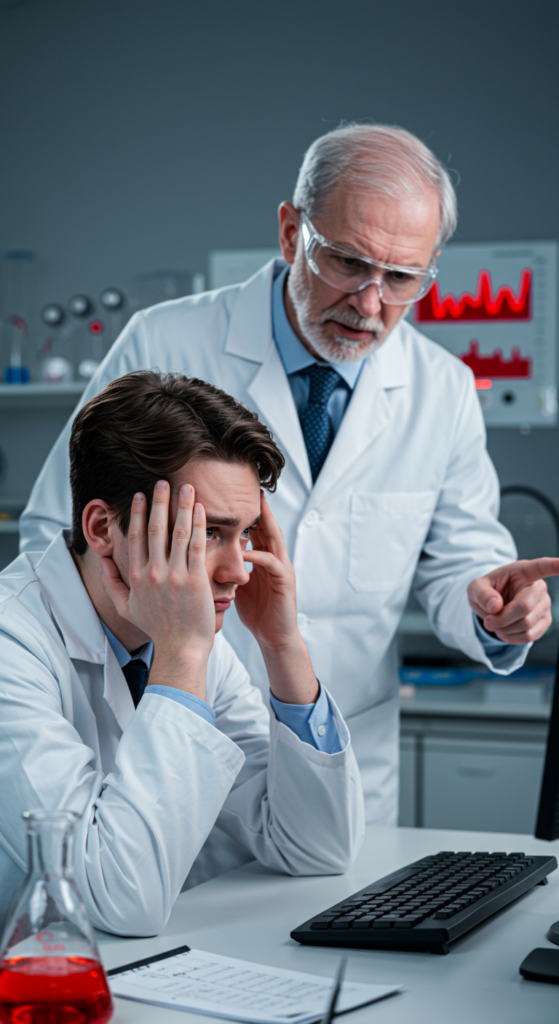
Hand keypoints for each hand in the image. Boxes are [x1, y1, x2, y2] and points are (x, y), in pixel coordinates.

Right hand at [101, 481, 214, 697]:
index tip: (141, 495)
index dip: (138, 513)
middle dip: (159, 501)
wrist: (181, 648)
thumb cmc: (157, 629)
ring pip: (177, 532)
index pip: (135, 537)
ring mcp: (175, 575)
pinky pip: (196, 545)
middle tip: (162, 481)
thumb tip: (101, 559)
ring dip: (182, 506)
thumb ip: (111, 583)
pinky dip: (198, 525)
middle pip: (155, 528)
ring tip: (187, 487)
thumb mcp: (126, 608)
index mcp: (136, 577)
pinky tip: (201, 509)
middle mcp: (153, 573)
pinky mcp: (195, 579)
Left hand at [234, 493, 318, 703]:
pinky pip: (271, 563)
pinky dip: (258, 555)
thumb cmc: (257, 612)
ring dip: (263, 523)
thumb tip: (207, 554)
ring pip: (274, 539)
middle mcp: (275, 559)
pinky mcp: (285, 582)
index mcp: (264, 558)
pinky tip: (245, 550)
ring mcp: (282, 569)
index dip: (244, 512)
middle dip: (258, 508)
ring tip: (248, 510)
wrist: (274, 638)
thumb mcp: (239, 584)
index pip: (255, 529)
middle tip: (246, 489)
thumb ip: (230, 566)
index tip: (230, 496)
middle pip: (267, 526)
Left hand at [468, 557, 558, 643]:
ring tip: (496, 624)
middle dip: (502, 619)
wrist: (493, 607)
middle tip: (488, 621)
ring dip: (505, 630)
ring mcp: (545, 605)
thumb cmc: (487, 592)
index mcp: (523, 571)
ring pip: (527, 624)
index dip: (554, 565)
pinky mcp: (544, 621)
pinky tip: (505, 631)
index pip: (542, 566)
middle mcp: (539, 587)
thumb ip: (481, 593)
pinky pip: (530, 636)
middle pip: (525, 607)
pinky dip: (512, 638)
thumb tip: (496, 606)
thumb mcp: (475, 588)